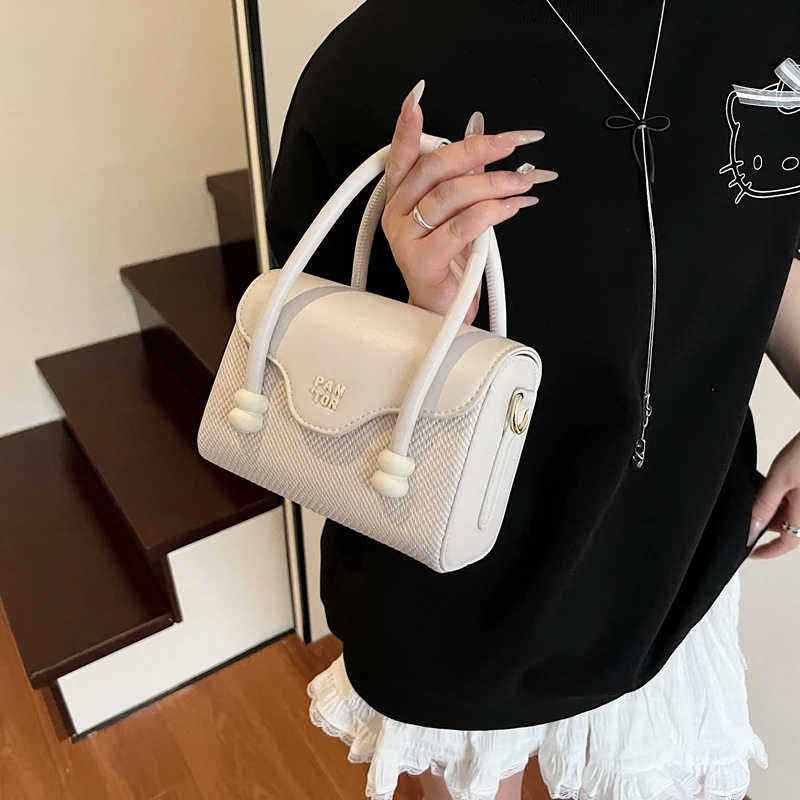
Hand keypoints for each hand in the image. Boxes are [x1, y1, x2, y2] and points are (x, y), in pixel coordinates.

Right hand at [382, 80, 557, 321]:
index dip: (407, 127)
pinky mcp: (421, 262)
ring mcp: (405, 239)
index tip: (417, 97)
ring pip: (450, 196)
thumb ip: (465, 180)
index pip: (402, 155)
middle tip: (512, 143)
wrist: (443, 312)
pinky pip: (460, 228)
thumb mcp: (456, 215)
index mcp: (401, 198)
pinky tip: (511, 206)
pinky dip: (490, 213)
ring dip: (493, 184)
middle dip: (477, 149)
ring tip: (522, 182)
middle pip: (434, 168)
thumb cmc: (449, 264)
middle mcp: (397, 215)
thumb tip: (484, 140)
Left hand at [749, 430, 799, 557]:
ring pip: (793, 513)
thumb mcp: (778, 479)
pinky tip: (777, 482)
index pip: (786, 544)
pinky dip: (785, 498)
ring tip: (763, 490)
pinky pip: (798, 501)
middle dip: (768, 521)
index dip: (767, 551)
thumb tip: (751, 529)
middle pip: (788, 527)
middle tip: (749, 508)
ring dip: (776, 508)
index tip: (752, 553)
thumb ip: (764, 505)